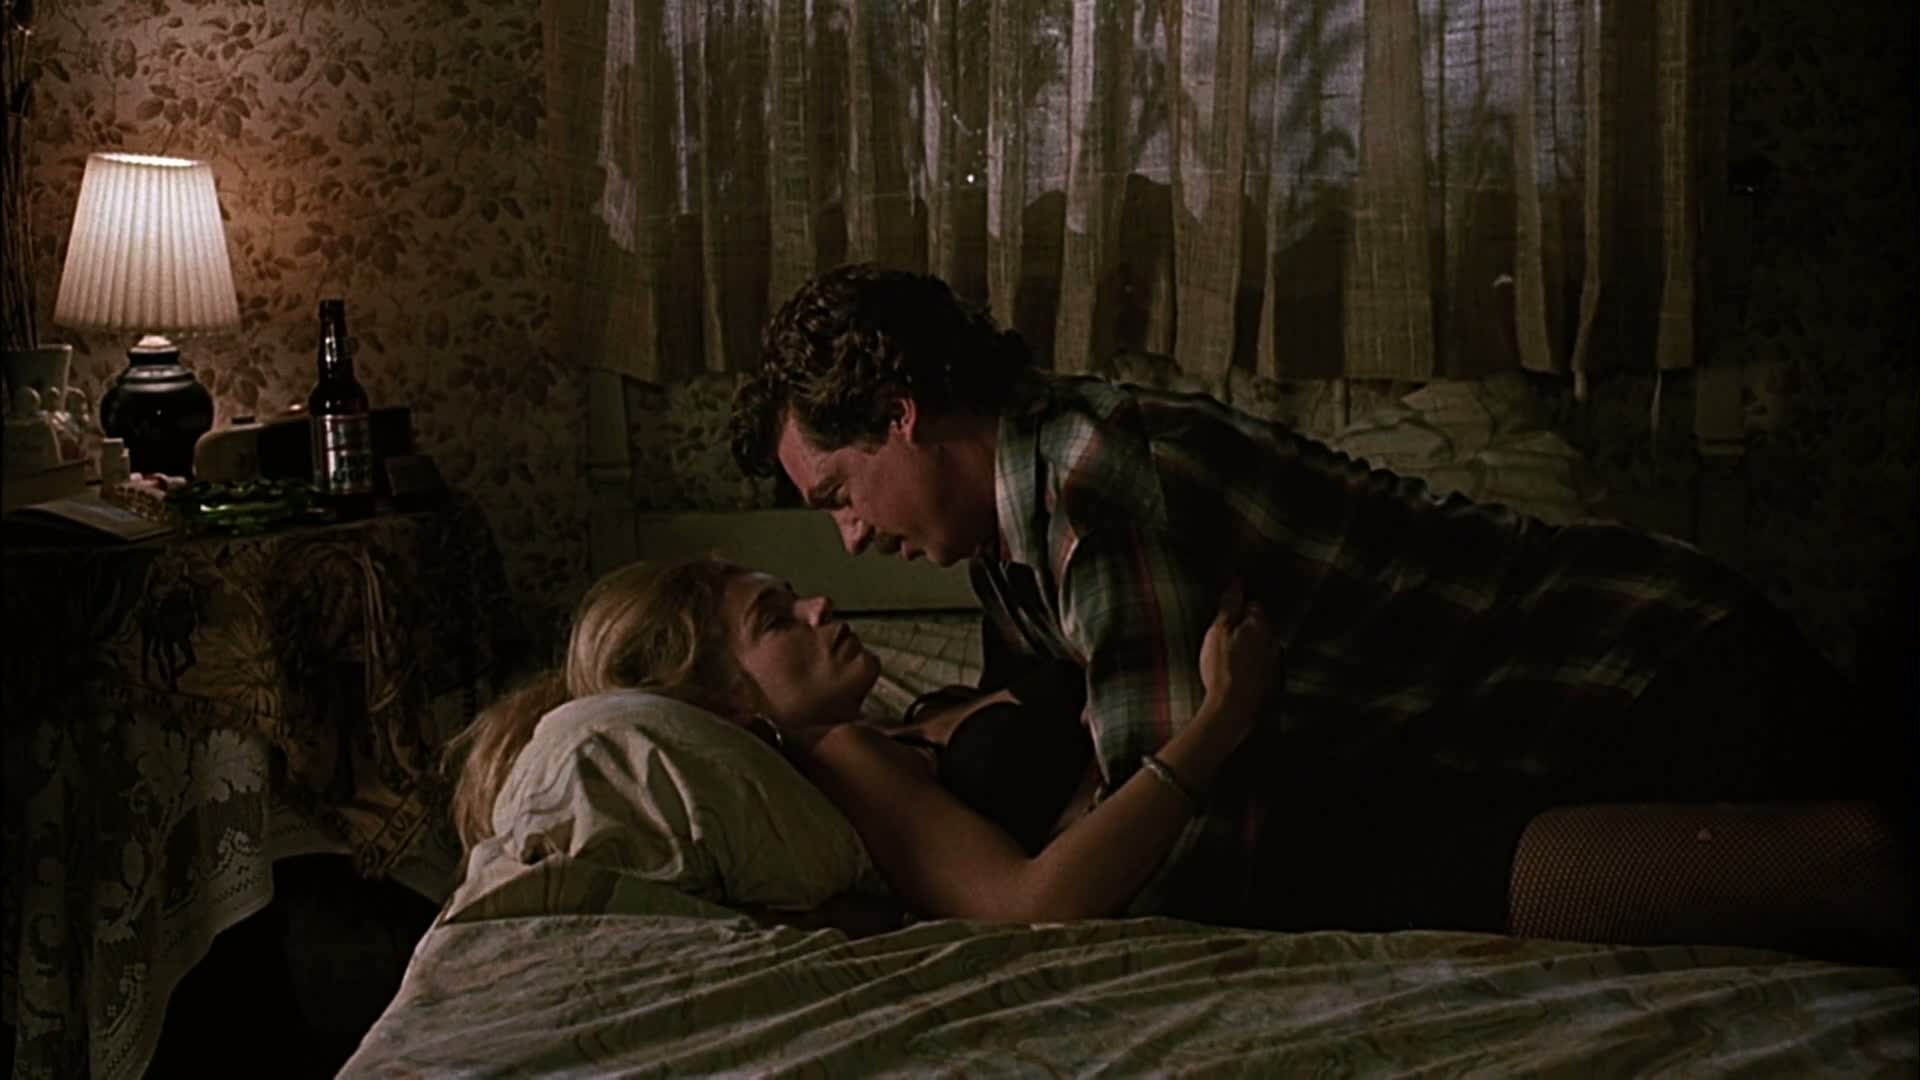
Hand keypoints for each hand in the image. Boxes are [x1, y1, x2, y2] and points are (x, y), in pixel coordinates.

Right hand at [1198, 578, 1280, 714]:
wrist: (1233, 709)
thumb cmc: (1223, 668)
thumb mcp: (1218, 631)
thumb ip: (1230, 605)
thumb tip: (1238, 581)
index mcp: (1259, 626)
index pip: (1254, 606)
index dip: (1239, 610)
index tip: (1226, 618)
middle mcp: (1273, 642)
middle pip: (1261, 628)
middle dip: (1247, 630)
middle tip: (1225, 639)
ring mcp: (1275, 664)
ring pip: (1264, 649)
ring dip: (1252, 651)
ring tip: (1230, 661)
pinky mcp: (1273, 685)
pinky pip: (1264, 670)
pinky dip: (1254, 670)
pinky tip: (1240, 678)